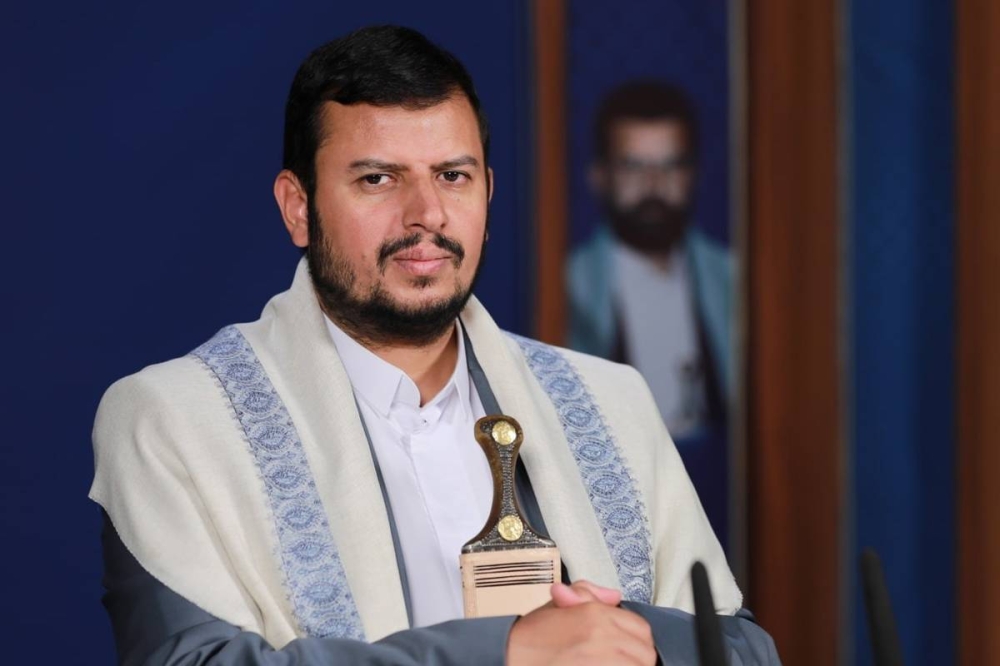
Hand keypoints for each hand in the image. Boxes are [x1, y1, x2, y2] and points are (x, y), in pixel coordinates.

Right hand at [506, 584, 654, 665]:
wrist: (507, 657)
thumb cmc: (529, 640)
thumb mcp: (557, 608)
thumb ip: (588, 596)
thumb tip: (614, 596)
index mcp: (596, 615)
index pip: (641, 630)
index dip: (636, 642)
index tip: (628, 651)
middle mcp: (602, 635)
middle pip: (644, 655)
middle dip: (636, 661)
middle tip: (619, 661)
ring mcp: (601, 660)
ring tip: (609, 665)